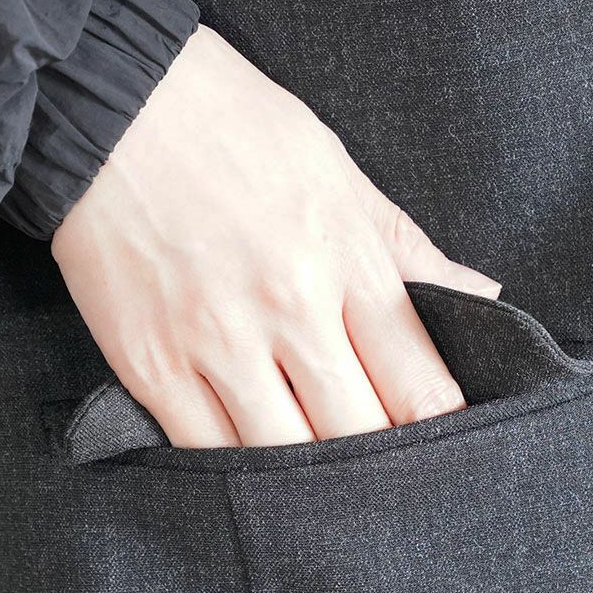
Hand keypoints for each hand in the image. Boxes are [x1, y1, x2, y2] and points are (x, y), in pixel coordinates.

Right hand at [51, 24, 500, 447]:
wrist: (110, 106)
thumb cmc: (234, 128)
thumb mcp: (339, 171)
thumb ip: (408, 248)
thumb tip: (482, 294)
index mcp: (345, 259)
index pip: (419, 380)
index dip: (442, 428)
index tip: (445, 446)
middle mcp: (289, 308)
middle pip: (359, 433)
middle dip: (382, 466)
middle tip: (388, 478)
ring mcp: (216, 342)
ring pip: (285, 457)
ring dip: (312, 480)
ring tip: (325, 487)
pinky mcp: (152, 365)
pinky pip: (206, 452)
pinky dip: (238, 474)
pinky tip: (256, 475)